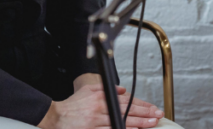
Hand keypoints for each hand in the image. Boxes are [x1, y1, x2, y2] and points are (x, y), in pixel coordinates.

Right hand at [37, 83, 163, 128]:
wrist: (55, 116)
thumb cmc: (72, 105)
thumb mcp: (88, 90)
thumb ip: (107, 88)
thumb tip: (123, 90)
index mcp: (101, 97)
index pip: (126, 100)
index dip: (141, 104)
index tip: (153, 107)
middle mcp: (101, 107)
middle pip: (127, 110)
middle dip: (145, 113)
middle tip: (158, 115)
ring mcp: (97, 120)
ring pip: (122, 121)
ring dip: (138, 123)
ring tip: (151, 123)